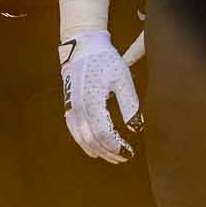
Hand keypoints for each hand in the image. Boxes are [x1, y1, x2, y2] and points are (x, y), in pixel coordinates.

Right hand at [60, 30, 143, 162]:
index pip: (103, 133)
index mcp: (91, 102)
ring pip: (81, 138)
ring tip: (112, 157)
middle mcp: (77, 109)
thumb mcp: (123, 79)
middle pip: (91, 140)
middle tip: (124, 158)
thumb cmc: (106, 62)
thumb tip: (137, 127)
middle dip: (108, 152)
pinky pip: (74, 132)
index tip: (129, 152)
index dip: (116, 146)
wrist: (83, 48)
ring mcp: (70, 109)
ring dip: (97, 150)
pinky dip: (85, 143)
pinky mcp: (68, 108)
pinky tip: (94, 149)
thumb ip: (130, 104)